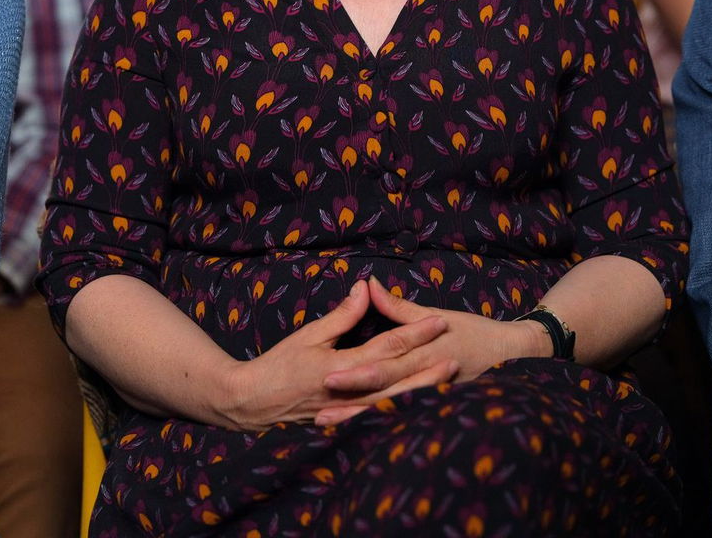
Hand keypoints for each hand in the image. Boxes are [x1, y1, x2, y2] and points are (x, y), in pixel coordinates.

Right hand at [218, 279, 458, 431]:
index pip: (388, 346)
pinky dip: (400, 411)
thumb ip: (342, 316)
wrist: (255, 402)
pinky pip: (380, 417)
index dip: (415, 332)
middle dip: (429, 363)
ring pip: (395, 400)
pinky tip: (419, 406)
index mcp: (343, 366)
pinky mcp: (347, 422)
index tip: (439, 320)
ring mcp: (351, 412)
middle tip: (456, 351)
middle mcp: (352, 392)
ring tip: (448, 377)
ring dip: (422, 388)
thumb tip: (365, 289)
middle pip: (399, 376)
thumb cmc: (279, 365)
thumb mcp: (309, 335)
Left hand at [314, 278, 544, 425]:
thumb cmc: (470, 330)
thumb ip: (399, 307)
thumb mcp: (435, 314)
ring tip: (325, 423)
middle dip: (350, 402)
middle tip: (318, 411)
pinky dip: (375, 423)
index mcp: (423, 354)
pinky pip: (398, 417)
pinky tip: (352, 431)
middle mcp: (423, 379)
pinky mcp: (430, 408)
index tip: (329, 376)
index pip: (385, 364)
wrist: (508, 355)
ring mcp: (427, 399)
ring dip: (356, 417)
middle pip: (382, 392)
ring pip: (386, 409)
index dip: (357, 373)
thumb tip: (368, 285)